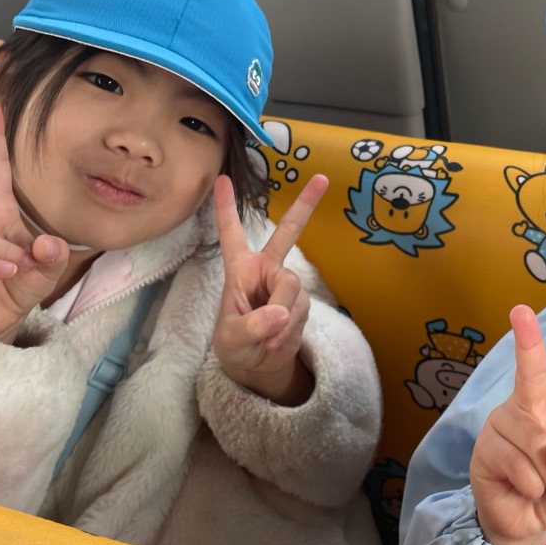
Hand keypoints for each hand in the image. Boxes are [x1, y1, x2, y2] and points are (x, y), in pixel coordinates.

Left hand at [211, 172, 327, 404]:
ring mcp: (285, 285)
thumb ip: (253, 325)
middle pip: (288, 233)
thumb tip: (281, 312)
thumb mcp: (232, 339)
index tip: (223, 179)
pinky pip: (299, 310)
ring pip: (292, 289)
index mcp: (240, 270)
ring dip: (281, 318)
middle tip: (323, 179)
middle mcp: (265, 270)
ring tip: (266, 339)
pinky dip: (288, 330)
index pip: (231, 234)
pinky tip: (277, 341)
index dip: (227, 208)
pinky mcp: (300, 302)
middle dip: (305, 205)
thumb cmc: (234, 346)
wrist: (258, 366)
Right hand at [469, 296, 545, 544]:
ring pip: (536, 442)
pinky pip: (520, 465)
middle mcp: (531, 406)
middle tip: (520, 311)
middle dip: (527, 341)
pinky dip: (533, 486)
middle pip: (532, 370)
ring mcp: (505, 424)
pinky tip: (528, 493)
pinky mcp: (486, 448)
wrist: (526, 525)